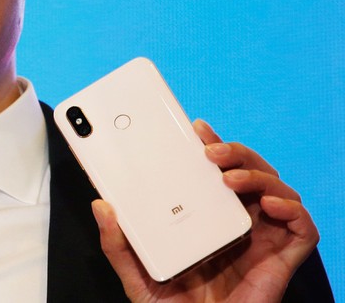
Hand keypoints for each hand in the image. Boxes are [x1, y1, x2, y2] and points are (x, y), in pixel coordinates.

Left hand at [91, 119, 318, 302]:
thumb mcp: (136, 274)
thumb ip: (117, 244)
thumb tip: (101, 205)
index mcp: (205, 217)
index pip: (214, 171)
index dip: (210, 145)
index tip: (194, 128)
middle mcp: (235, 222)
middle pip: (248, 172)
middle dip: (234, 151)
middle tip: (209, 151)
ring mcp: (261, 239)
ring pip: (276, 189)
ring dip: (257, 174)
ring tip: (230, 177)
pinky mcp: (282, 260)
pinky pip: (303, 228)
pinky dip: (293, 209)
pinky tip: (269, 205)